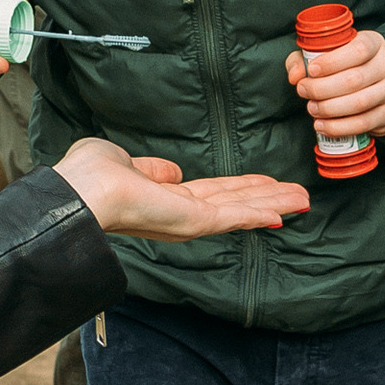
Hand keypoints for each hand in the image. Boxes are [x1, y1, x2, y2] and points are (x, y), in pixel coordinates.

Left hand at [51, 140, 313, 237]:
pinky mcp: (194, 223)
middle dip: (266, 198)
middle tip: (298, 194)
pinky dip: (263, 212)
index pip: (210, 194)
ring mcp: (189, 221)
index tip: (263, 186)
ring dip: (274, 204)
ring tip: (303, 199)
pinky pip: (236, 217)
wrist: (81, 192)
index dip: (239, 189)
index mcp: (162, 199)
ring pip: (241, 211)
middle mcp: (179, 214)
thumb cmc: (89, 174)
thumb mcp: (122, 161)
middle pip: (234, 204)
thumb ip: (149, 166)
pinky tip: (287, 210)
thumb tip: (171, 170)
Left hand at [283, 25, 384, 140]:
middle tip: (304, 91)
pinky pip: (364, 123)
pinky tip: (322, 125)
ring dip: (329, 109)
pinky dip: (339, 127)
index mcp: (374, 43)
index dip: (332, 62)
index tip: (311, 71)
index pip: (358, 50)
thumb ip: (304, 59)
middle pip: (354, 79)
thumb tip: (296, 76)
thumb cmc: (349, 67)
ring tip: (312, 108)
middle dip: (322, 88)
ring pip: (359, 103)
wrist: (382, 88)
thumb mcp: (328, 54)